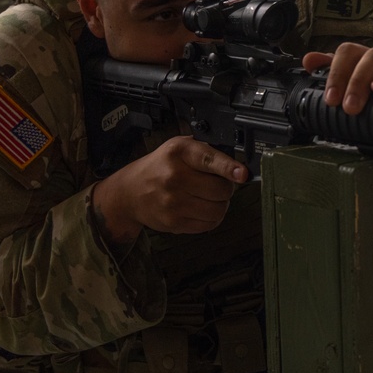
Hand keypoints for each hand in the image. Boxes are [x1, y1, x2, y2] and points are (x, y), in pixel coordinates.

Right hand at [91, 136, 248, 245]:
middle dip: (226, 188)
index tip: (242, 174)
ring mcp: (173, 202)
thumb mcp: (179, 148)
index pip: (209, 160)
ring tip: (208, 197)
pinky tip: (200, 208)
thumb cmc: (161, 167)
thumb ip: (207, 153)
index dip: (229, 168)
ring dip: (221, 204)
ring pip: (219, 209)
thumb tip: (238, 168)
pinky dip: (211, 218)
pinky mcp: (174, 222)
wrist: (129, 192)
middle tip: (216, 184)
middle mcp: (174, 177)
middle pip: (222, 189)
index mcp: (179, 152)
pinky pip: (209, 224)